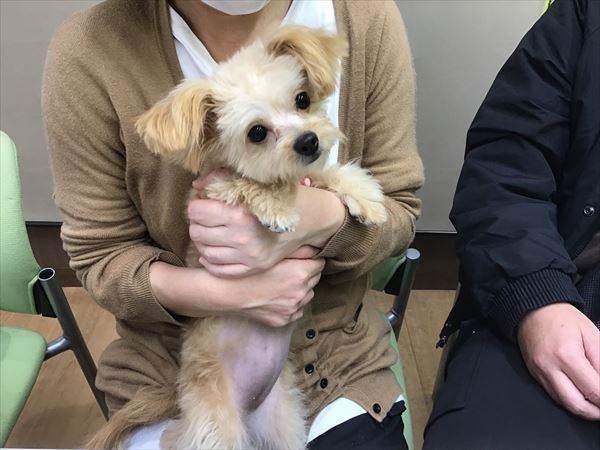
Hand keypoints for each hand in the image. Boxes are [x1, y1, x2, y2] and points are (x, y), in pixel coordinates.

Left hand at [187, 171, 344, 276]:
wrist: (311, 220)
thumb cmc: (283, 197)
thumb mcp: (255, 182)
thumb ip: (223, 179)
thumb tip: (197, 186)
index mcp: (239, 214)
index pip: (197, 211)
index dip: (196, 204)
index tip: (203, 200)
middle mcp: (241, 238)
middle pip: (198, 232)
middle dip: (198, 221)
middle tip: (206, 215)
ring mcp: (247, 257)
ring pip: (205, 252)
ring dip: (203, 240)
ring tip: (210, 230)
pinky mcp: (253, 268)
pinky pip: (219, 270)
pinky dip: (210, 261)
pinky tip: (213, 250)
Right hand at [220, 257, 324, 326]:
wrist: (227, 293)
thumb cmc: (247, 269)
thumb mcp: (272, 254)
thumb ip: (298, 249)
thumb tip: (315, 248)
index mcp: (301, 273)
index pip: (320, 263)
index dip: (311, 259)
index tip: (302, 258)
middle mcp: (301, 292)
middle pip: (314, 279)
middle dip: (306, 273)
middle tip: (290, 269)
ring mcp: (293, 309)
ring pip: (307, 295)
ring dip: (301, 289)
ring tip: (283, 283)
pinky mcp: (284, 320)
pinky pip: (297, 310)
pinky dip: (292, 304)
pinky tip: (278, 297)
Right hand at [517, 303, 599, 419]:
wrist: (533, 309)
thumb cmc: (562, 318)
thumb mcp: (592, 335)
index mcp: (567, 355)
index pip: (593, 391)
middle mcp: (549, 367)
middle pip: (577, 405)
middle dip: (596, 412)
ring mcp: (539, 372)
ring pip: (564, 404)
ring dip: (583, 409)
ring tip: (596, 405)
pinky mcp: (534, 374)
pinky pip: (554, 395)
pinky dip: (570, 400)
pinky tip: (580, 395)